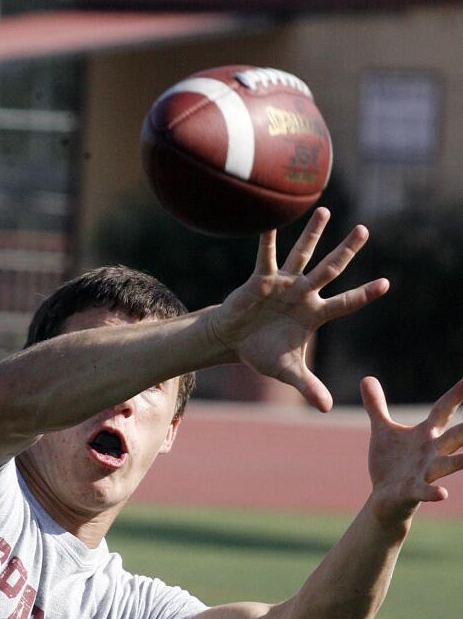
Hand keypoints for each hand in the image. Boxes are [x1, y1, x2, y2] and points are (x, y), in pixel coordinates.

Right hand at [212, 208, 389, 410]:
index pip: (345, 303)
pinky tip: (269, 222)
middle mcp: (302, 294)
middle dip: (347, 250)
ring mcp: (283, 284)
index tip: (386, 283)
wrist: (232, 342)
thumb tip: (325, 408)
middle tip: (364, 230)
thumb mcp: (287, 371)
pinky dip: (266, 242)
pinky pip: (265, 258)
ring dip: (312, 234)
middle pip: (330, 269)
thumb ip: (307, 386)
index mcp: (313, 314)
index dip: (364, 294)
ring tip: (324, 211)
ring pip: (302, 256)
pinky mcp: (260, 280)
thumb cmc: (261, 352)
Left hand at [363, 377, 462, 524]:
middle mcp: (432, 452)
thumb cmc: (390, 463)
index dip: (456, 394)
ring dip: (461, 460)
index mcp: (425, 434)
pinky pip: (425, 491)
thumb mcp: (383, 431)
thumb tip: (366, 378)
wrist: (383, 498)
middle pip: (456, 435)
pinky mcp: (413, 490)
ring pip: (449, 464)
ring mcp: (425, 472)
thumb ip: (377, 406)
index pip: (443, 410)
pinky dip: (433, 493)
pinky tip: (442, 494)